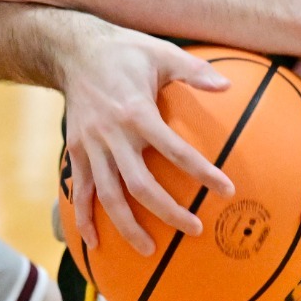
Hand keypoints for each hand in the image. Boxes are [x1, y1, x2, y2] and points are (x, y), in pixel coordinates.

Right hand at [58, 23, 233, 254]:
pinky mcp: (76, 150)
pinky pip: (79, 190)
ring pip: (109, 196)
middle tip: (195, 230)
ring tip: (149, 250)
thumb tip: (228, 85)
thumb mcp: (162, 52)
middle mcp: (113, 134)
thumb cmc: (125, 50)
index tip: (226, 190)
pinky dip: (84, 218)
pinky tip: (95, 242)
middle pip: (141, 185)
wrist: (73, 50)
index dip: (202, 173)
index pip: (175, 150)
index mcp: (137, 111)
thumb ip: (195, 71)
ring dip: (128, 226)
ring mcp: (91, 145)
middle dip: (168, 212)